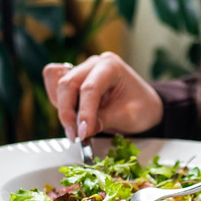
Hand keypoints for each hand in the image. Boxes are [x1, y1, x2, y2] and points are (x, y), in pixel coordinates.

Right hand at [42, 52, 163, 141]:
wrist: (145, 106)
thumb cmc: (142, 107)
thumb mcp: (129, 116)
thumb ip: (105, 120)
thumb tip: (83, 130)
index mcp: (111, 66)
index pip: (90, 88)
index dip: (84, 113)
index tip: (82, 133)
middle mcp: (93, 64)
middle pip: (68, 84)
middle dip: (67, 112)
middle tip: (74, 135)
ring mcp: (82, 70)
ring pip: (59, 85)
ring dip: (62, 108)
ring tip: (74, 128)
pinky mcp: (75, 81)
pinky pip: (55, 86)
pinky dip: (57, 102)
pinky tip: (70, 116)